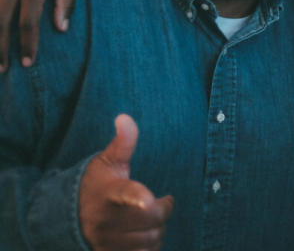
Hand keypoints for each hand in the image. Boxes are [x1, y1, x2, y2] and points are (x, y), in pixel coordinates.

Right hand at [79, 115, 173, 250]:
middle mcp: (107, 219)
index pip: (125, 194)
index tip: (148, 200)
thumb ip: (123, 142)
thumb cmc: (96, 184)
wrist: (68, 216)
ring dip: (158, 229)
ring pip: (150, 239)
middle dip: (164, 210)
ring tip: (152, 219)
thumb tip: (125, 117)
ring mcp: (108, 240)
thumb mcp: (108, 162)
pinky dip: (151, 247)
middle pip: (151, 219)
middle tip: (163, 203)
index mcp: (110, 192)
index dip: (137, 197)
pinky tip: (146, 235)